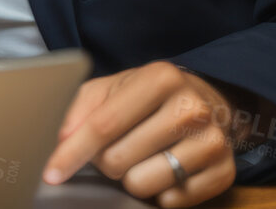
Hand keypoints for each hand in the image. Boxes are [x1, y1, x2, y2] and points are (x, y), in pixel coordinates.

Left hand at [43, 61, 239, 207]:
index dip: (71, 152)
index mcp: (160, 79)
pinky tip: (166, 168)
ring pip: (142, 184)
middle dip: (105, 161)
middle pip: (118, 159)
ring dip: (131, 177)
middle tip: (116, 146)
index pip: (104, 125)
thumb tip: (61, 141)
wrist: (208, 103)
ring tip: (142, 156)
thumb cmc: (148, 97)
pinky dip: (159, 191)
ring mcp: (212, 142)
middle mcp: (192, 108)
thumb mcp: (111, 88)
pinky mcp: (225, 173)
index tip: (51, 173)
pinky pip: (171, 201)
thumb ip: (79, 109)